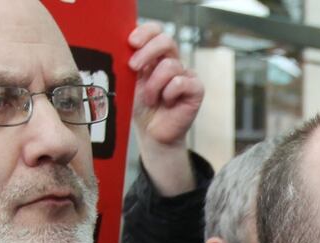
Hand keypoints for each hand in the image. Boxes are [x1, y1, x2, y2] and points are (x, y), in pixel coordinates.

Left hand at [128, 22, 203, 196]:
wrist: (152, 134)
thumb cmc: (139, 108)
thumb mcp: (129, 82)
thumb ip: (129, 63)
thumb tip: (123, 46)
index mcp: (154, 56)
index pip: (155, 31)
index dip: (145, 32)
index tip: (131, 42)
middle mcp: (171, 61)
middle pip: (166, 40)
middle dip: (147, 52)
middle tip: (133, 67)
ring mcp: (185, 74)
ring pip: (169, 66)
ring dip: (154, 85)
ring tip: (151, 99)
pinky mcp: (196, 89)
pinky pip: (180, 82)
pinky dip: (169, 93)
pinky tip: (167, 103)